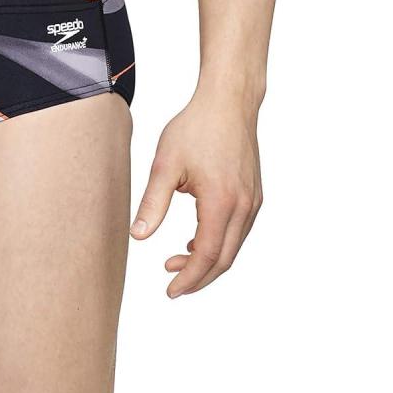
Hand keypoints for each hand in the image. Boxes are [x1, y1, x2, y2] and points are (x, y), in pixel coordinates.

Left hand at [130, 94, 262, 297]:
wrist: (229, 102)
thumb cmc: (196, 128)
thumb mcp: (165, 166)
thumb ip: (153, 204)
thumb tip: (138, 237)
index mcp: (222, 202)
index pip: (206, 255)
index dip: (188, 278)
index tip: (170, 291)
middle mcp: (244, 206)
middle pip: (224, 259)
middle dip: (199, 278)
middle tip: (172, 285)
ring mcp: (253, 201)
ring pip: (234, 247)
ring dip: (208, 261)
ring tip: (176, 262)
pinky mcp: (254, 194)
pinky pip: (239, 231)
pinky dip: (219, 244)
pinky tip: (195, 240)